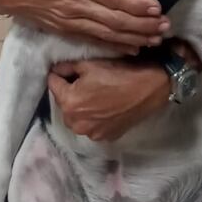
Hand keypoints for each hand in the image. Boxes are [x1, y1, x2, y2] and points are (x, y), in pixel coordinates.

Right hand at [0, 0, 170, 52]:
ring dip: (134, 38)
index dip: (135, 4)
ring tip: (156, 39)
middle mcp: (77, 7)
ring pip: (108, 34)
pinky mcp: (68, 31)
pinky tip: (133, 48)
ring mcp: (73, 22)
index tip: (156, 6)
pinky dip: (116, 46)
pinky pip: (96, 41)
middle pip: (115, 20)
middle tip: (165, 27)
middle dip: (142, 25)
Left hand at [47, 57, 170, 141]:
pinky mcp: (104, 137)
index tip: (70, 71)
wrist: (149, 89)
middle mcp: (75, 123)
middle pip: (63, 104)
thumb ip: (66, 67)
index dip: (60, 75)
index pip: (52, 84)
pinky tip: (107, 108)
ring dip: (81, 108)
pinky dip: (95, 118)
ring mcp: (90, 133)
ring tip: (97, 97)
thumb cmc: (119, 74)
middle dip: (70, 93)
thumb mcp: (89, 64)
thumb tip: (55, 70)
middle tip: (86, 83)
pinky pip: (91, 126)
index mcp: (69, 102)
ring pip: (77, 118)